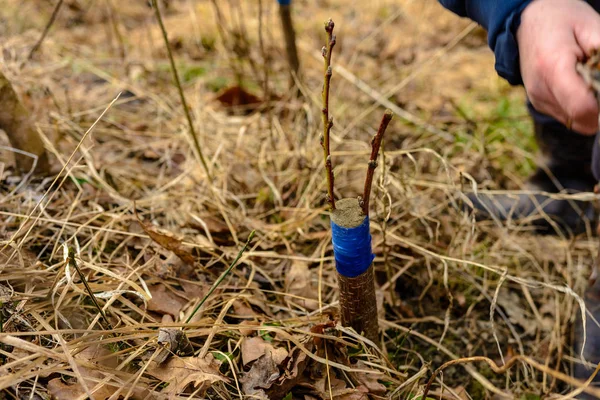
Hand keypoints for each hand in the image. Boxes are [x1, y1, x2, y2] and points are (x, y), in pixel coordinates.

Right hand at [517, 0, 599, 133]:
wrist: (525, 20)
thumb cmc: (562, 19)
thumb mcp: (591, 27)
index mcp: (553, 68)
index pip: (582, 109)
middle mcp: (540, 90)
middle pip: (582, 119)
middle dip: (598, 107)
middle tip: (597, 80)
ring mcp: (537, 99)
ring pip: (576, 122)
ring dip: (589, 107)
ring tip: (586, 78)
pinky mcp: (538, 103)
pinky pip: (567, 117)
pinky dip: (578, 105)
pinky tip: (576, 83)